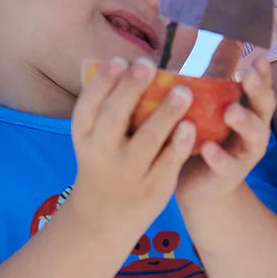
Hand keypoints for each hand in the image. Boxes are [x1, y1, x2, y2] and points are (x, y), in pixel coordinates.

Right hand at [69, 57, 195, 232]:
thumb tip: (114, 62)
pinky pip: (168, 163)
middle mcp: (103, 153)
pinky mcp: (154, 187)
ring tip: (183, 90)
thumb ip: (104, 107)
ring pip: (147, 140)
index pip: (87, 106)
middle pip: (114, 118)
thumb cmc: (104, 162)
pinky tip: (191, 126)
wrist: (104, 217)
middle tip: (148, 64)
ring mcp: (129, 172)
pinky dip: (179, 145)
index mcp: (85, 136)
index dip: (102, 83)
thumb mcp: (93, 138)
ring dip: (165, 114)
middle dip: (130, 89)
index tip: (120, 60)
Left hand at [175, 55, 275, 205]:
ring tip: (231, 112)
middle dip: (259, 90)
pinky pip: (228, 167)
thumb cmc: (200, 137)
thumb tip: (185, 36)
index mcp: (248, 109)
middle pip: (265, 107)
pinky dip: (219, 157)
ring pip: (255, 137)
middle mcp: (253, 129)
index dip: (263, 72)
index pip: (260, 86)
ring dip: (245, 122)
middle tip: (249, 74)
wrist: (198, 187)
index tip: (258, 55)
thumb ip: (203, 84)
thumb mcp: (203, 109)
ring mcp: (245, 154)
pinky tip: (207, 148)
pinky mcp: (229, 176)